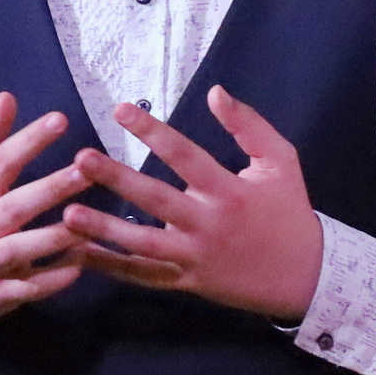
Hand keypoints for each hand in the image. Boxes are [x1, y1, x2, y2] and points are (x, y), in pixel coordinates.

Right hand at [0, 92, 92, 332]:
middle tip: (87, 169)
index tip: (61, 118)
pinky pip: (28, 288)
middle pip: (15, 205)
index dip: (28, 139)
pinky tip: (79, 267)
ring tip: (89, 223)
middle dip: (51, 187)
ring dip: (55, 237)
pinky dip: (52, 280)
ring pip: (22, 248)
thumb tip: (7, 97)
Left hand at [61, 86, 323, 321]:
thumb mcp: (282, 162)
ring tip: (68, 214)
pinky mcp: (187, 282)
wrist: (307, 277)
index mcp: (229, 191)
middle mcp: (208, 224)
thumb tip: (215, 91)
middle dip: (117, 179)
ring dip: (104, 229)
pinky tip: (80, 255)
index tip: (120, 110)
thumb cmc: (290, 212)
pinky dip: (112, 268)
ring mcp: (195, 257)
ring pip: (143, 245)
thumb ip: (249, 126)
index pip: (185, 155)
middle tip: (80, 159)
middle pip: (156, 200)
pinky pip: (144, 277)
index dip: (153, 131)